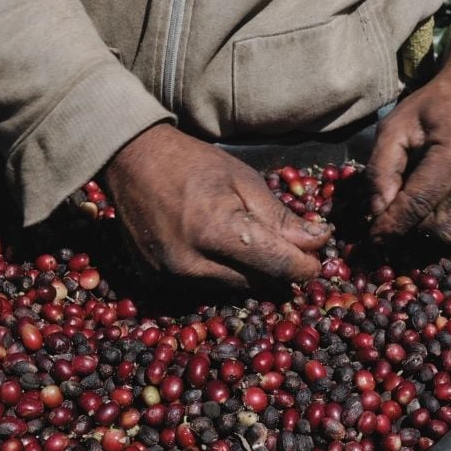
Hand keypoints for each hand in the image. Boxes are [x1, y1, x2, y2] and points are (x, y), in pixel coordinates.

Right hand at [104, 124, 331, 286]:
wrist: (131, 160)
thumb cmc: (193, 163)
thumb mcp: (244, 180)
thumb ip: (281, 218)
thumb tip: (320, 242)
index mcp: (217, 231)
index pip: (278, 266)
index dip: (305, 266)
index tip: (316, 260)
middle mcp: (191, 263)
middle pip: (258, 283)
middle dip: (277, 268)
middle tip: (284, 246)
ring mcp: (170, 276)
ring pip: (233, 289)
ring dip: (248, 272)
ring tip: (244, 241)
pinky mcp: (154, 282)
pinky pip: (204, 288)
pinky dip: (218, 273)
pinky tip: (215, 248)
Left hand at [368, 27, 450, 241]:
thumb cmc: (436, 104)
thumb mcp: (396, 125)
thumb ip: (381, 169)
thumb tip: (378, 211)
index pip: (420, 204)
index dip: (393, 226)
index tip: (374, 237)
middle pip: (445, 230)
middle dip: (416, 231)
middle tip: (397, 219)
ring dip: (434, 229)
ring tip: (418, 208)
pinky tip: (440, 200)